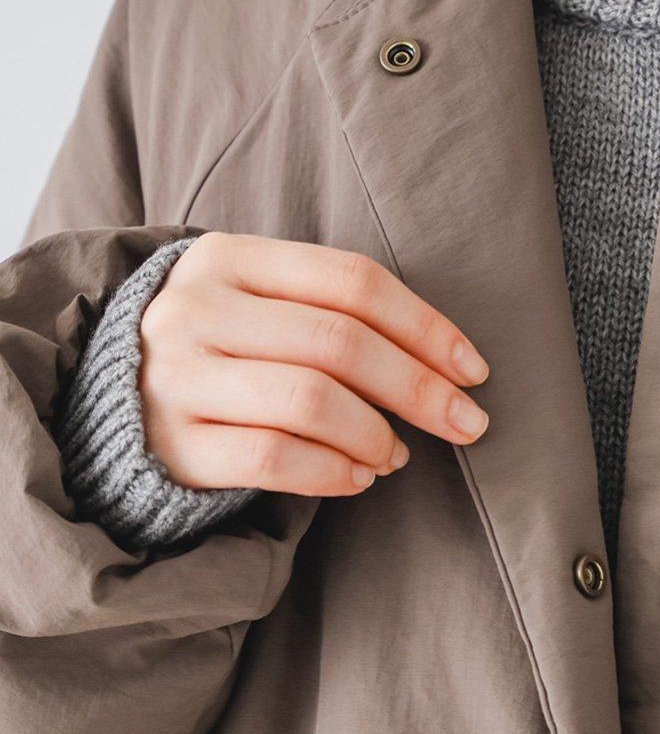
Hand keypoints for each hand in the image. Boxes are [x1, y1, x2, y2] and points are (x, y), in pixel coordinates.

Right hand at [137, 232, 490, 496]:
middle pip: (339, 342)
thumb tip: (446, 365)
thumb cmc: (223, 344)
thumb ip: (334, 309)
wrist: (112, 396)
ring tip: (398, 453)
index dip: (425, 325)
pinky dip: (333, 471)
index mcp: (229, 256)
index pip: (352, 281)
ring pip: (310, 401)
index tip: (473, 369)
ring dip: (376, 434)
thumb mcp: (260, 299)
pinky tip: (358, 477)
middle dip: (418, 387)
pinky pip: (273, 457)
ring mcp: (176, 377)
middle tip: (466, 422)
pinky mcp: (170, 443)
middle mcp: (196, 309)